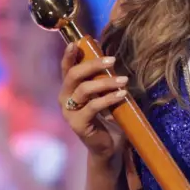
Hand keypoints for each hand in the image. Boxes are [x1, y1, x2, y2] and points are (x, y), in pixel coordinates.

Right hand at [59, 43, 129, 159]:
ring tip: (124, 80)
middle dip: (93, 64)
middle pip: (73, 75)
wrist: (109, 146)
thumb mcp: (105, 94)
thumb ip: (102, 78)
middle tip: (112, 60)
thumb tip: (109, 56)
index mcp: (69, 89)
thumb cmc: (108, 117)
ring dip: (106, 82)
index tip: (77, 43)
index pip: (66, 68)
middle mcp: (65, 98)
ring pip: (84, 89)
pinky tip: (122, 94)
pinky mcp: (78, 124)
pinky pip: (93, 106)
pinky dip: (109, 98)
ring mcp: (69, 112)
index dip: (69, 55)